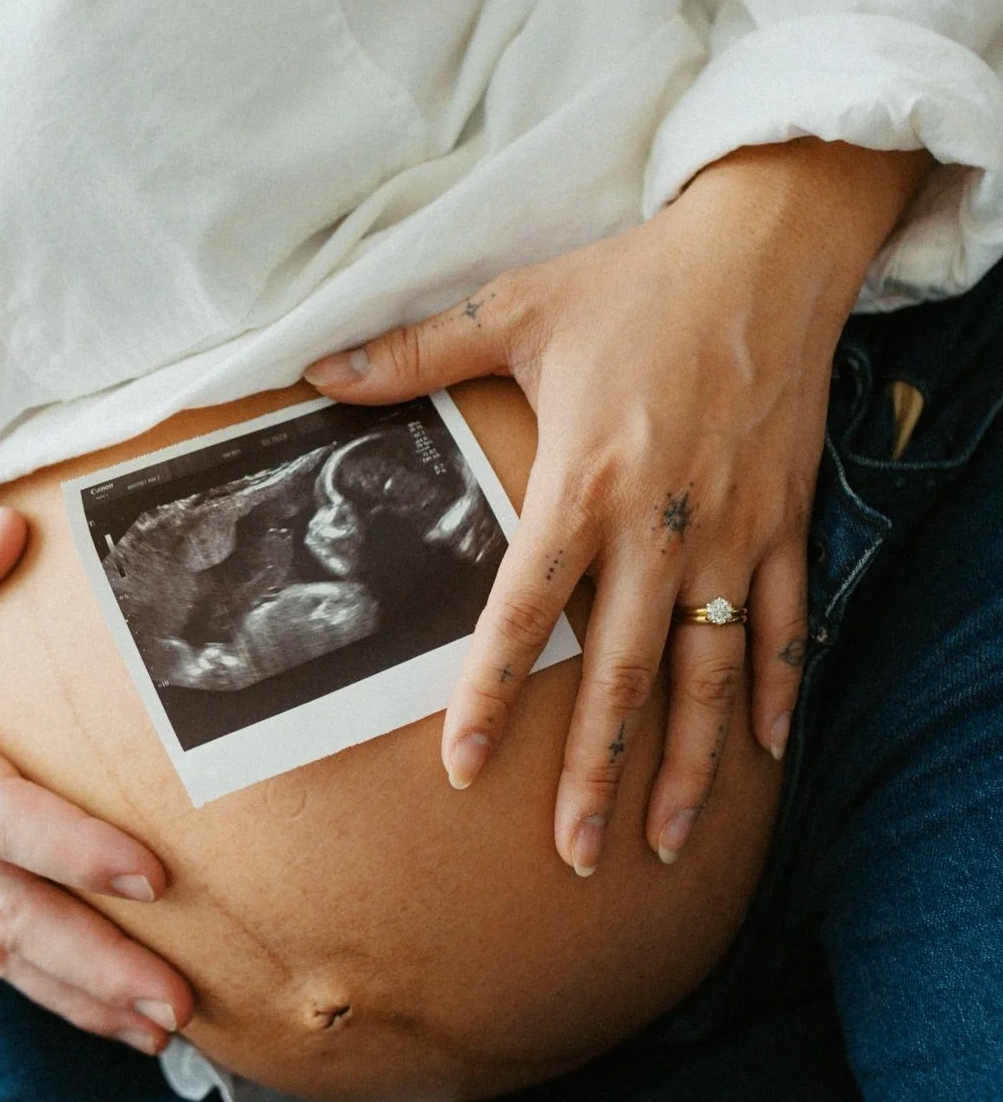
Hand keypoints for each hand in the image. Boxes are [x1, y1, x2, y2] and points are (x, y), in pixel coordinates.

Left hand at [306, 142, 926, 874]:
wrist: (769, 247)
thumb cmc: (635, 279)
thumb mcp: (513, 307)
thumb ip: (412, 355)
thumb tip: (313, 374)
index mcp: (583, 480)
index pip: (526, 612)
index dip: (490, 696)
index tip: (463, 770)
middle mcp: (660, 524)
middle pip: (622, 673)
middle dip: (595, 773)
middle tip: (572, 854)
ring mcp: (732, 531)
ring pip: (710, 672)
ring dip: (691, 766)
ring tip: (667, 842)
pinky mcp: (787, 520)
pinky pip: (788, 625)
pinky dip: (780, 692)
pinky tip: (764, 756)